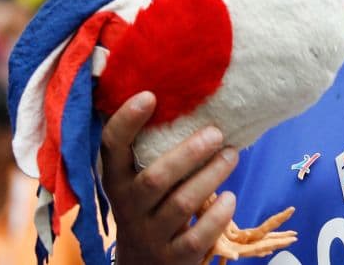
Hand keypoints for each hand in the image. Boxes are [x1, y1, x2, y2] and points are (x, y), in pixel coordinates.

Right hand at [100, 91, 239, 264]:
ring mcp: (150, 236)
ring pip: (181, 205)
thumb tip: (189, 99)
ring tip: (231, 156)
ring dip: (210, 176)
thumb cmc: (150, 209)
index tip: (149, 95)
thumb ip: (153, 152)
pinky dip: (216, 216)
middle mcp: (128, 210)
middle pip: (155, 179)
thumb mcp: (138, 183)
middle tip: (217, 133)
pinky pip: (197, 237)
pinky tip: (229, 198)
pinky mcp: (173, 258)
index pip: (112, 149)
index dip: (126, 122)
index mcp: (117, 183)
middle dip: (188, 154)